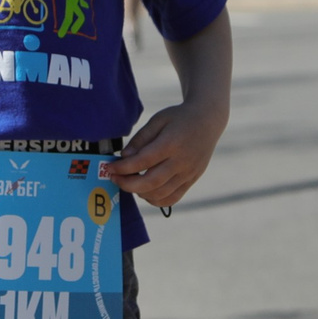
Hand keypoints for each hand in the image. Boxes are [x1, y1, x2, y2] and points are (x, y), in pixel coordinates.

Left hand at [101, 98, 227, 210]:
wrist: (208, 121)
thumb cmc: (179, 118)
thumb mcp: (158, 120)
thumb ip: (140, 139)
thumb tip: (124, 157)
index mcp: (171, 143)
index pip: (143, 161)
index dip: (123, 168)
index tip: (109, 169)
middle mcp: (182, 161)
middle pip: (151, 182)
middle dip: (128, 184)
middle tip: (114, 179)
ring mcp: (189, 173)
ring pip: (161, 193)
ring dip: (140, 193)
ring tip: (129, 184)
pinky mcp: (192, 180)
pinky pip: (173, 198)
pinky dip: (156, 200)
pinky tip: (145, 192)